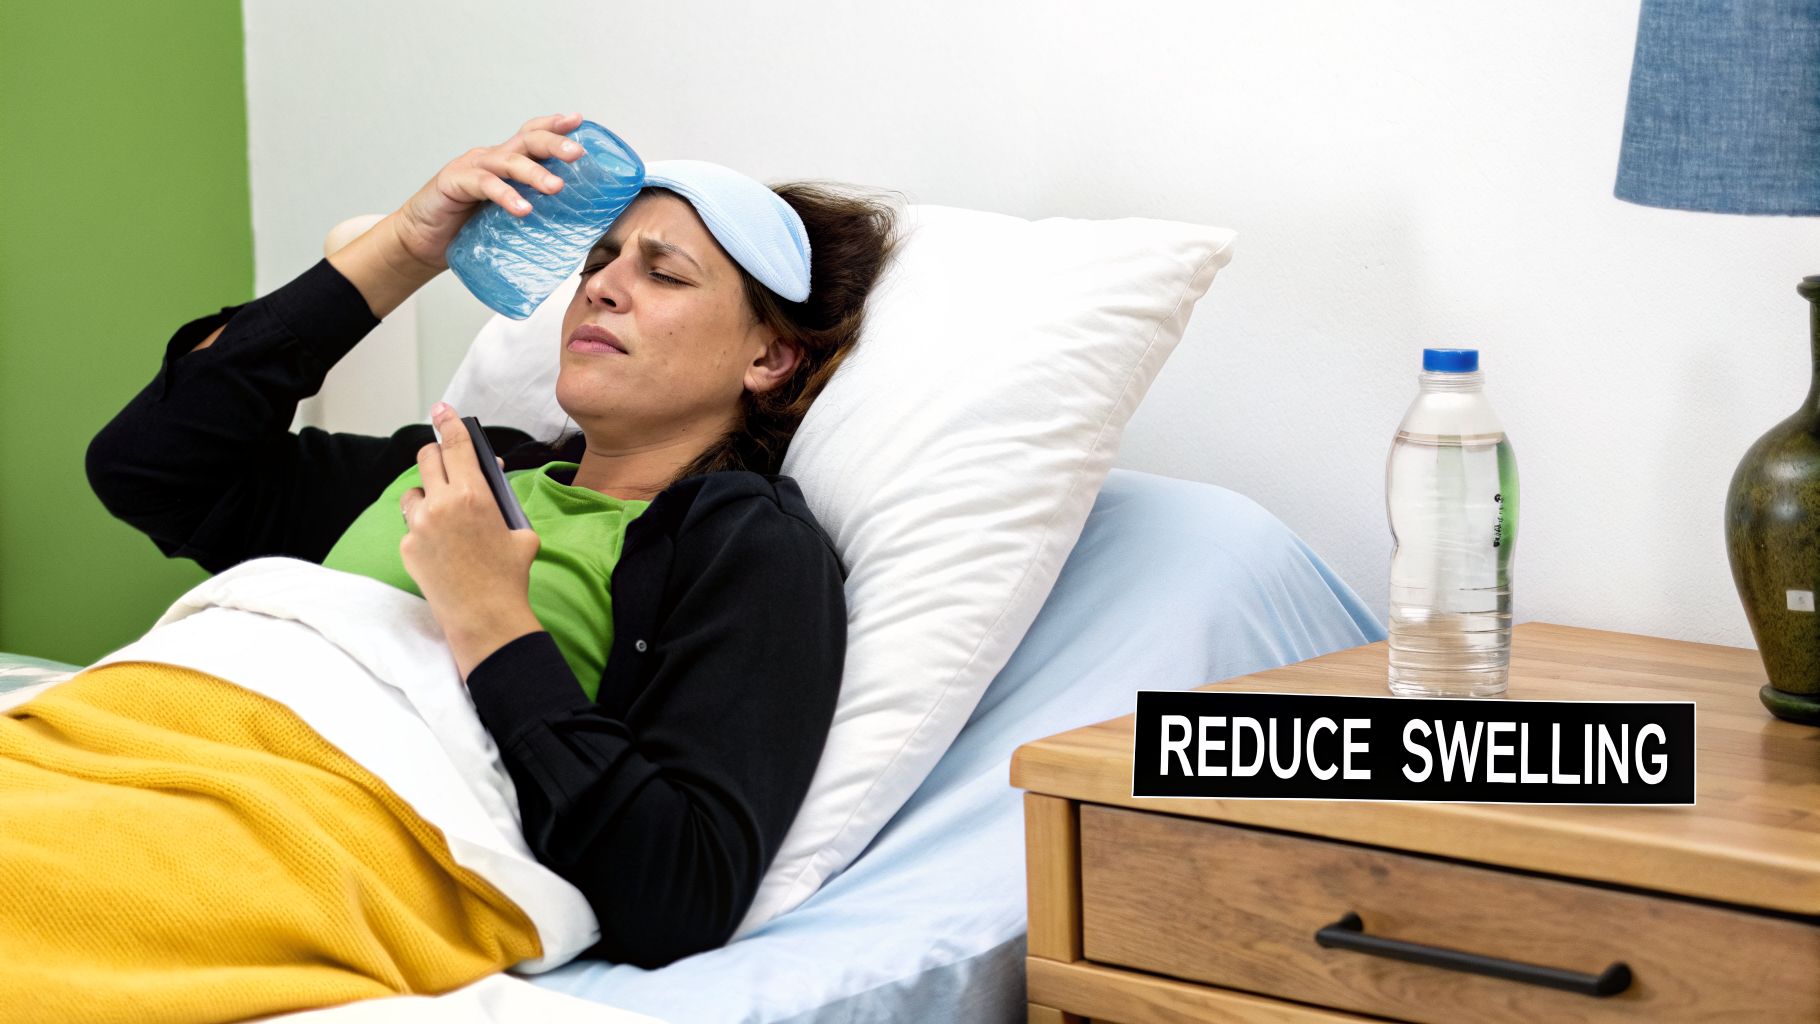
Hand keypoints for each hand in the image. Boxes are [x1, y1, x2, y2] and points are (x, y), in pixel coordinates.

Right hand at [390, 112, 589, 270]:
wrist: (423, 240)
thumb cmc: (467, 229)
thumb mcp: (506, 216)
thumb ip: (531, 210)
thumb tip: (573, 221)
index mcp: (505, 162)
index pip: (532, 136)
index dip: (554, 126)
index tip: (579, 121)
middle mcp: (490, 158)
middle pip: (526, 141)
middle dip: (554, 143)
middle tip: (577, 154)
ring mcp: (471, 167)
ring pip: (508, 161)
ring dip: (535, 173)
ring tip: (556, 187)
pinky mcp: (453, 182)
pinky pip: (484, 185)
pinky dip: (505, 195)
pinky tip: (523, 209)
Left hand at [400, 403, 543, 677]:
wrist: (486, 617)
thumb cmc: (509, 575)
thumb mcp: (520, 530)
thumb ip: (503, 501)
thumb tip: (492, 481)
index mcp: (474, 495)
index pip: (456, 445)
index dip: (449, 423)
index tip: (443, 410)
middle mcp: (442, 504)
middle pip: (428, 458)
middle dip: (437, 455)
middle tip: (446, 463)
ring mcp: (420, 526)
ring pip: (413, 491)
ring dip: (427, 493)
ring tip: (444, 513)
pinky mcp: (407, 547)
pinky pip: (411, 525)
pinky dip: (424, 528)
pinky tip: (441, 548)